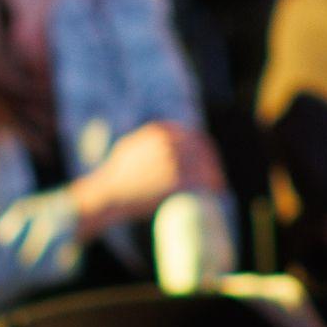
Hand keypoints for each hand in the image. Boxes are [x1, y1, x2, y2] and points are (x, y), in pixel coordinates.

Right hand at [75, 122, 223, 232]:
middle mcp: (169, 143)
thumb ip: (149, 140)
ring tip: (218, 186)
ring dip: (214, 175)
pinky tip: (218, 191)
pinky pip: (202, 181)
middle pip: (202, 151)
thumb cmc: (116, 176)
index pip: (193, 137)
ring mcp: (173, 161)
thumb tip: (165, 139)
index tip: (209, 162)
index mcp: (160, 132)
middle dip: (212, 164)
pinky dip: (213, 185)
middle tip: (216, 177)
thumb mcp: (131, 147)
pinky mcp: (175, 179)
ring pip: (205, 165)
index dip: (205, 151)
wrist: (108, 194)